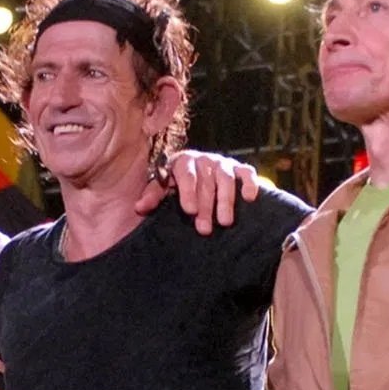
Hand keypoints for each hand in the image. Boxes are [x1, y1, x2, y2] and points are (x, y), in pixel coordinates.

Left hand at [136, 151, 261, 233]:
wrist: (198, 181)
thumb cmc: (176, 188)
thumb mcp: (162, 190)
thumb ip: (152, 196)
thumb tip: (139, 207)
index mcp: (181, 163)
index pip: (185, 175)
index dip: (187, 192)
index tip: (189, 211)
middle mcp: (202, 160)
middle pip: (206, 182)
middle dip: (205, 206)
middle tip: (204, 229)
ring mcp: (222, 163)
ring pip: (225, 179)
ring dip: (225, 201)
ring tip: (225, 222)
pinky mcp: (239, 168)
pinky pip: (246, 173)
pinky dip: (249, 183)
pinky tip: (249, 198)